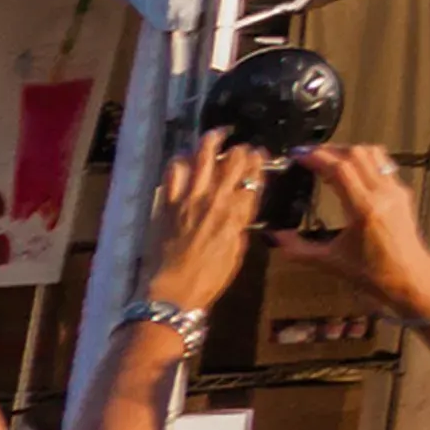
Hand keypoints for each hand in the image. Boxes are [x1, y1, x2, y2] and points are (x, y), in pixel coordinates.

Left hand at [143, 142, 270, 310]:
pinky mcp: (168, 204)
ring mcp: (189, 199)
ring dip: (212, 143)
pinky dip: (180, 161)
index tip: (261, 156)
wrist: (171, 293)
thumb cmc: (209, 278)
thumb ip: (240, 224)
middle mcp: (216, 201)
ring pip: (203, 158)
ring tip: (217, 135)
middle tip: (243, 146)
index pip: (253, 179)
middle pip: (233, 162)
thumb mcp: (236, 252)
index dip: (259, 164)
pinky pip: (173, 173)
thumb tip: (241, 207)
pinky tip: (184, 158)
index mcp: (237, 215)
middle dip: (242, 150)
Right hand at [276, 140, 429, 320]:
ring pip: (373, 154)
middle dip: (330, 150)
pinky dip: (363, 160)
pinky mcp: (403, 192)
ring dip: (348, 151)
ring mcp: (396, 190)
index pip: (341, 169)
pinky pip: (383, 164)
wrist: (410, 277)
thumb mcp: (330, 262)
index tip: (299, 155)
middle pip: (357, 154)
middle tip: (308, 154)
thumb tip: (275, 237)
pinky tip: (348, 170)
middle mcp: (383, 193)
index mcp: (364, 208)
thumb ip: (299, 249)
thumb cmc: (371, 273)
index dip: (318, 157)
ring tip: (326, 158)